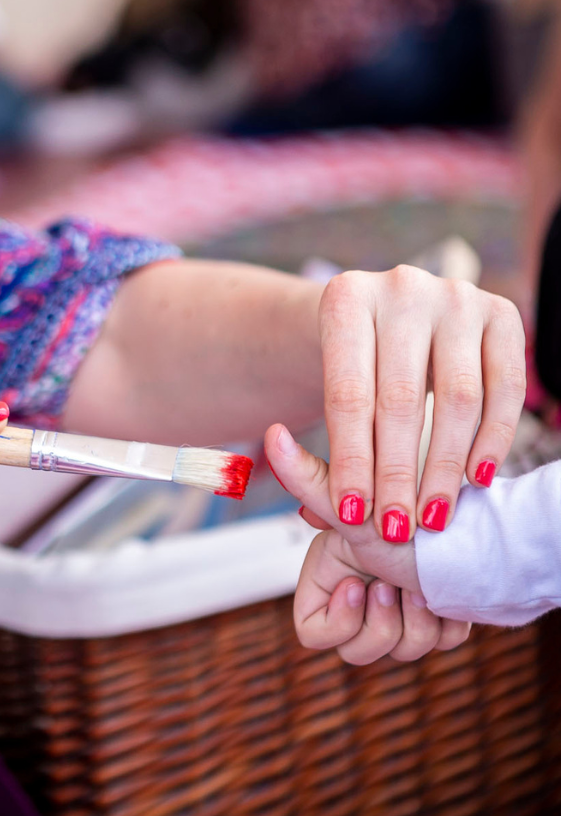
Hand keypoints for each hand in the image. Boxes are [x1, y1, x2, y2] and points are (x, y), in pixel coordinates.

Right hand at [266, 423, 471, 662]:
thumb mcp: (355, 511)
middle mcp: (361, 602)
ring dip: (417, 621)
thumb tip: (272, 431)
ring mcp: (399, 616)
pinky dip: (444, 626)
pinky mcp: (435, 626)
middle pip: (357, 650)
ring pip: (397, 653)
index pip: (312, 633)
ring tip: (422, 586)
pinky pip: (433, 651)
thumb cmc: (413, 523)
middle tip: (396, 585)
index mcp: (332, 581)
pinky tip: (444, 594)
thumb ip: (307, 478)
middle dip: (384, 620)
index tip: (357, 587)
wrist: (478, 536)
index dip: (337, 621)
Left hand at [319, 266, 523, 541]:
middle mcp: (401, 288)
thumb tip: (312, 511)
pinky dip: (492, 438)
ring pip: (459, 397)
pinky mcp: (501, 313)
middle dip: (397, 473)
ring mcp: (457, 296)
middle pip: (402, 399)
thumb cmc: (348, 364)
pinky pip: (504, 387)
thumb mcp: (318, 385)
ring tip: (433, 515)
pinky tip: (475, 478)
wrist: (386, 317)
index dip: (351, 460)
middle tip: (397, 527)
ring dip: (446, 465)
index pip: (348, 395)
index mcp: (345, 298)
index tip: (352, 514)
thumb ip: (312, 446)